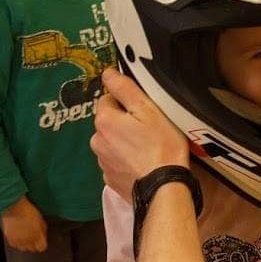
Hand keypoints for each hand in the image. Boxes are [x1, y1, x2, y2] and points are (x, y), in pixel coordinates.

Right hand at [1, 196, 46, 251]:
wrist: (14, 207)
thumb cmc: (28, 211)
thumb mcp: (41, 220)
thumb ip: (43, 230)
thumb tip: (42, 236)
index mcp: (38, 236)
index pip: (42, 248)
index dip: (41, 244)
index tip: (40, 240)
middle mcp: (29, 241)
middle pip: (33, 249)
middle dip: (34, 244)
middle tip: (32, 236)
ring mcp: (19, 241)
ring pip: (24, 249)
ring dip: (25, 244)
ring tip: (24, 236)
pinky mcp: (10, 240)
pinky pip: (15, 246)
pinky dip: (17, 242)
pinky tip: (17, 236)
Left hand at [92, 68, 188, 196]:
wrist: (164, 188)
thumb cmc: (161, 145)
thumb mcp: (148, 109)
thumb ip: (125, 89)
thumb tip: (107, 73)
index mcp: (104, 120)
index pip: (107, 99)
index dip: (126, 102)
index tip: (144, 112)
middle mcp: (96, 140)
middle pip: (108, 122)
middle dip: (123, 123)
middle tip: (148, 130)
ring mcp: (102, 162)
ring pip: (111, 143)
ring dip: (123, 142)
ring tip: (146, 149)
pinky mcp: (110, 179)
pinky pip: (115, 162)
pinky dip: (125, 160)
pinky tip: (141, 164)